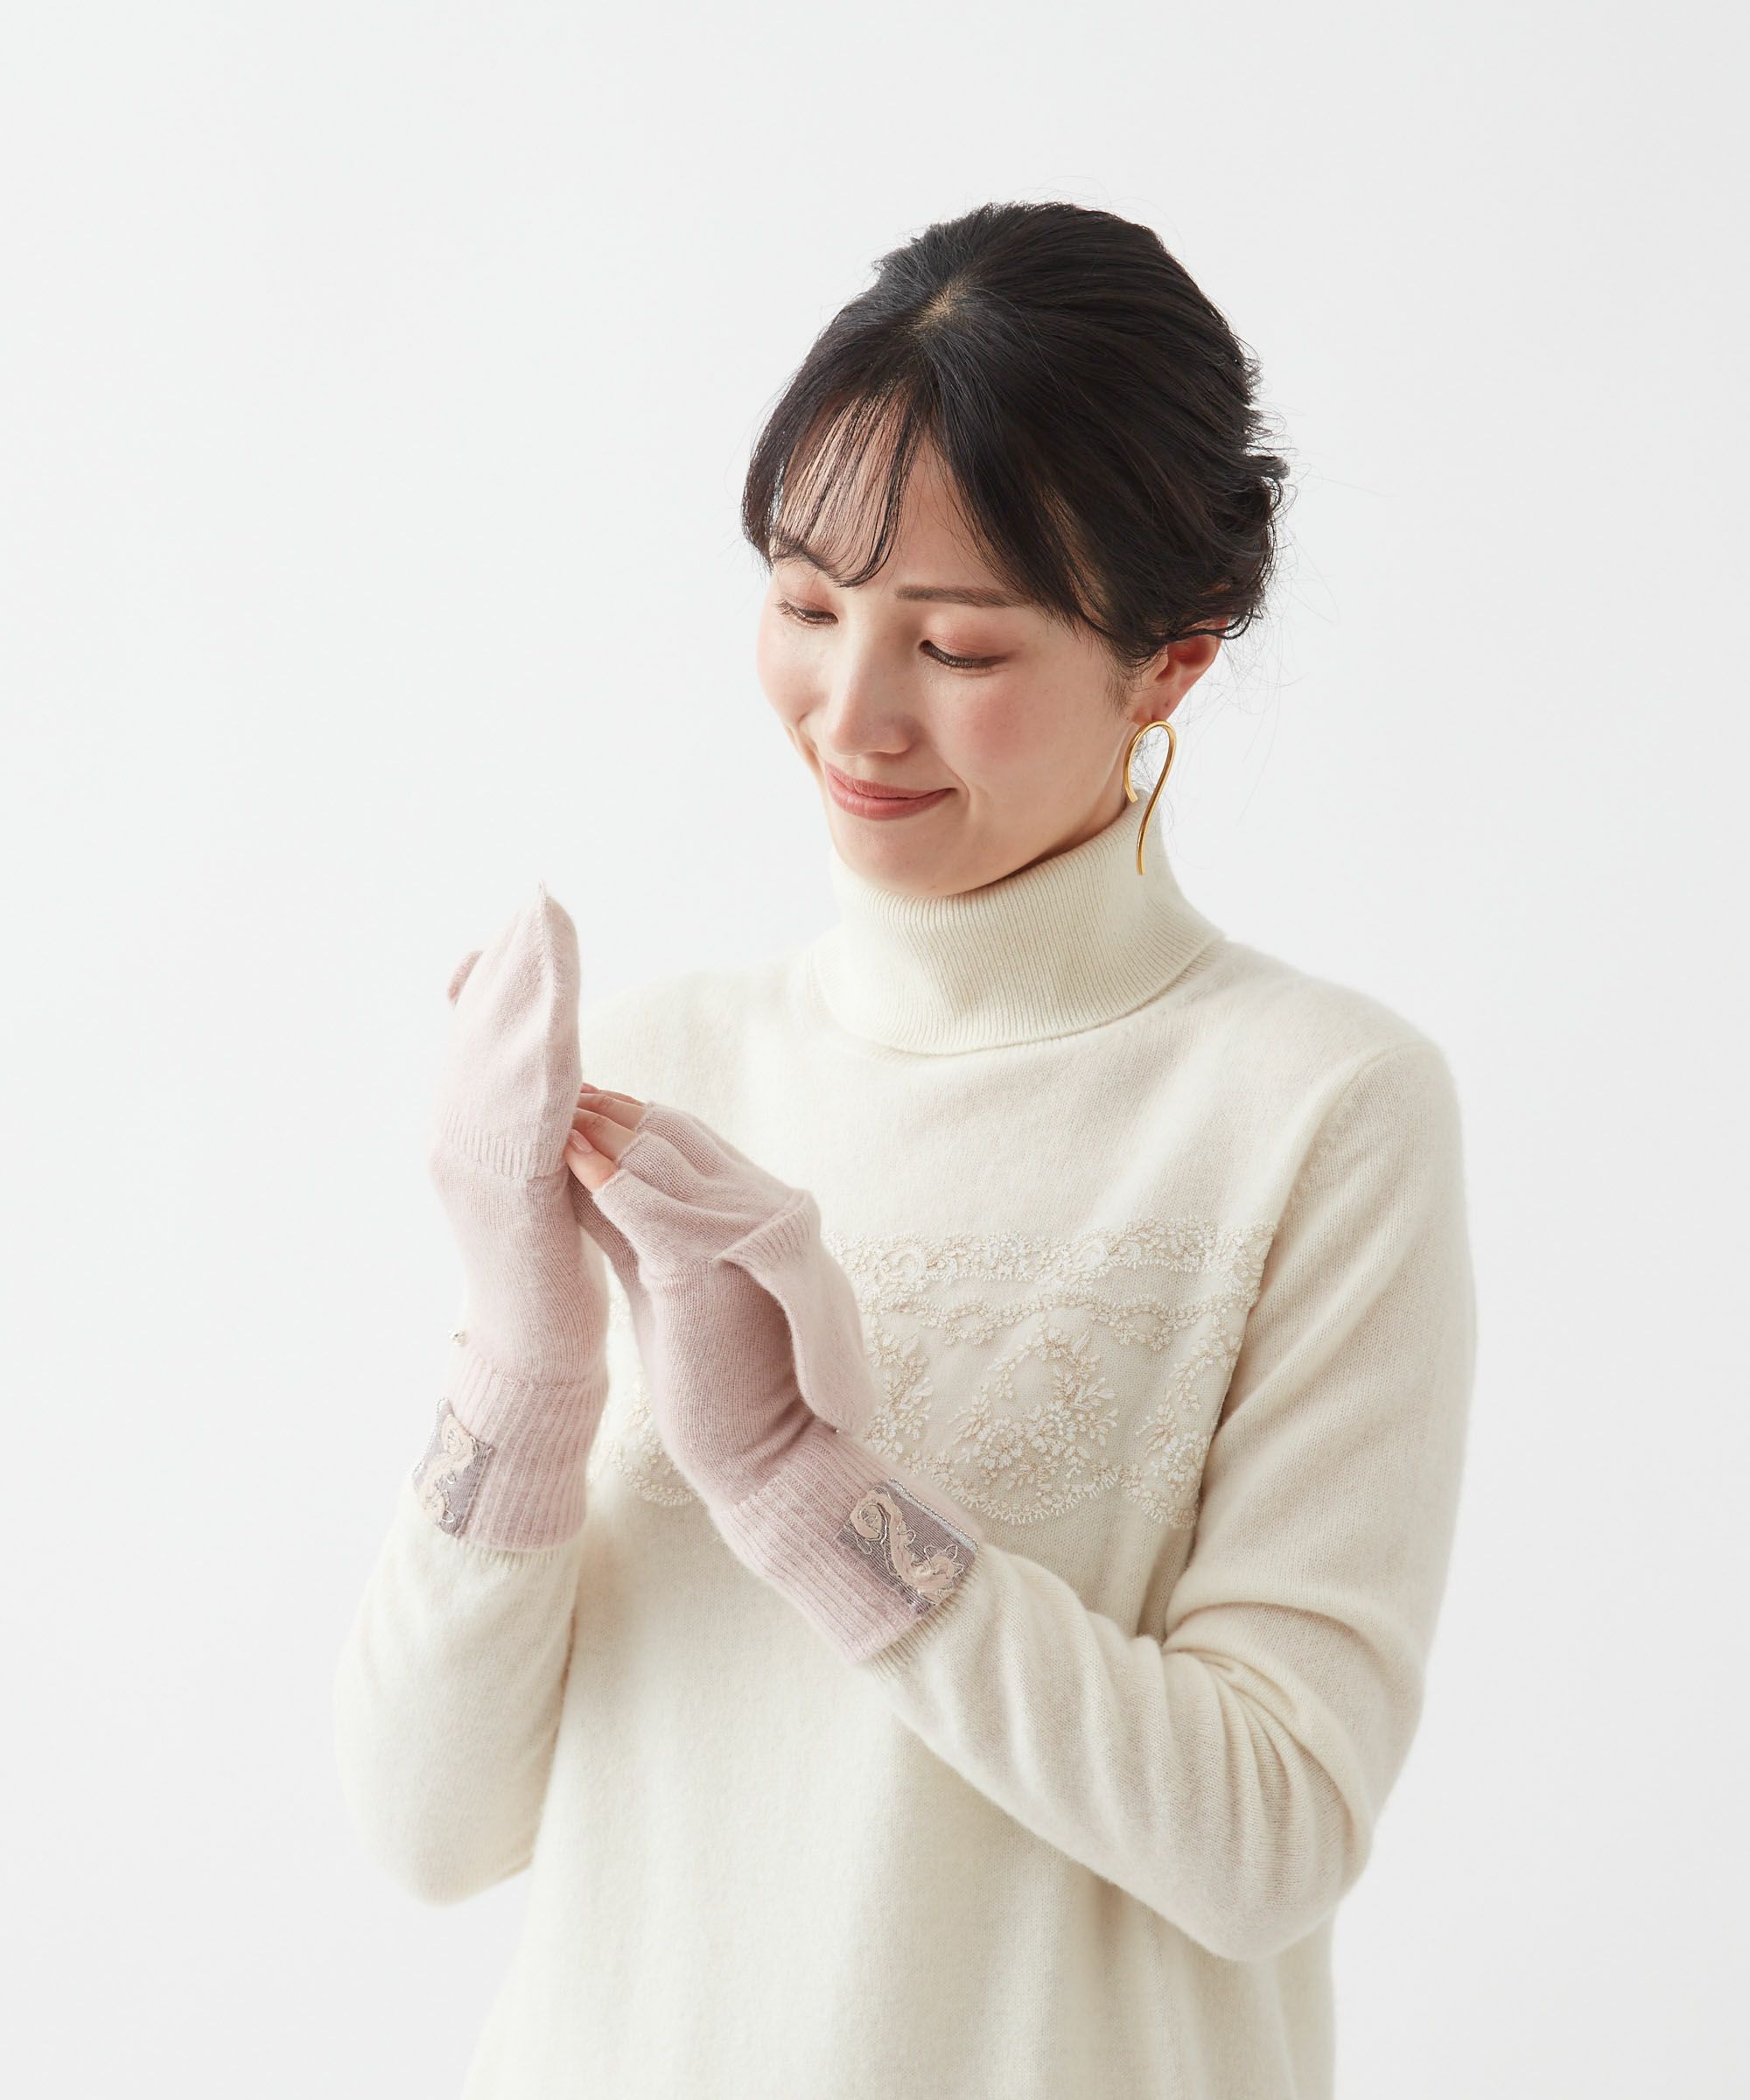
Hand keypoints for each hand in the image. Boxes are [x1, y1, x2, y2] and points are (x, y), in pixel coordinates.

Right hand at [414, 884, 611, 1547]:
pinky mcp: (511, 1194)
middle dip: (514, 965)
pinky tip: (562, 1021)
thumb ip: (544, 1119)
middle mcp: (454, 1137)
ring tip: (548, 933)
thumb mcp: (545, 1175)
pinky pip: (527, 1114)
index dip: (504, 974)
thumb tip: (561, 1070)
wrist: (534, 1356)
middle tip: (539, 901)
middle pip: (482, 1031)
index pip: (481, 1034)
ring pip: (498, 1059)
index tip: (530, 916)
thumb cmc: (550, 1269)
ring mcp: (473, 1165)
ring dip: (525, 992)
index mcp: (465, 1130)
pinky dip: (542, 1061)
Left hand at [563, 1090, 870, 1504]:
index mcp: (762, 1213)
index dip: (630, 1117)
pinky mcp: (705, 1265)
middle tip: (555, 1094)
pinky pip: (643, 1204)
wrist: (769, 1457)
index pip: (688, 1141)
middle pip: (673, 1135)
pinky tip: (566, 1157)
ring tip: (550, 1112)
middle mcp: (760, 1209)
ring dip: (598, 1130)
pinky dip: (601, 1176)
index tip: (580, 1102)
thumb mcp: (674, 1288)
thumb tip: (585, 1178)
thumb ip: (642, 1231)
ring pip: (656, 1156)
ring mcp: (737, 1233)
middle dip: (609, 1111)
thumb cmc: (722, 1384)